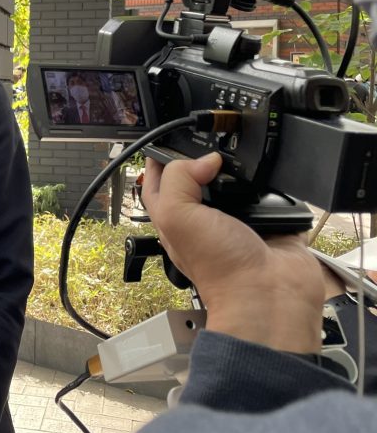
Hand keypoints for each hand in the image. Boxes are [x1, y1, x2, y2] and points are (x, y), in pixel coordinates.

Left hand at [142, 153, 324, 353]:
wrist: (269, 295)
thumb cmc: (219, 268)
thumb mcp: (178, 216)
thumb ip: (179, 178)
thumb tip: (206, 159)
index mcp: (174, 217)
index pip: (158, 180)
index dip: (161, 159)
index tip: (172, 138)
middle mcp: (204, 218)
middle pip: (197, 178)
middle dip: (204, 161)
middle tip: (213, 148)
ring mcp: (236, 221)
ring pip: (235, 184)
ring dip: (243, 174)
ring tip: (243, 165)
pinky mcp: (269, 222)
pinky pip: (271, 196)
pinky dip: (274, 189)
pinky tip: (270, 184)